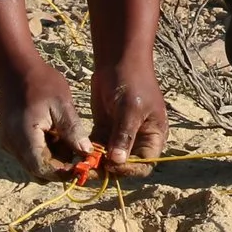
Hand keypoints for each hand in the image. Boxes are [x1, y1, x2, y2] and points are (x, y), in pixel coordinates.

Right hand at [0, 0, 88, 181]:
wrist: (13, 66)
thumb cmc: (40, 81)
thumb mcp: (62, 103)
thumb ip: (72, 130)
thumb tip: (86, 153)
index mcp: (24, 137)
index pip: (44, 170)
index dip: (64, 173)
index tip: (84, 167)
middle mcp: (13, 144)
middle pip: (38, 170)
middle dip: (61, 167)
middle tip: (82, 156)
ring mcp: (9, 142)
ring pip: (34, 163)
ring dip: (54, 159)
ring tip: (72, 141)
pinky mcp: (10, 137)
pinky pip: (29, 153)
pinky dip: (45, 150)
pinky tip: (58, 135)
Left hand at [82, 0, 168, 178]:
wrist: (118, 60)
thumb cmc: (132, 81)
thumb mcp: (130, 109)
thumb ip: (124, 135)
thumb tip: (117, 161)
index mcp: (153, 136)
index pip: (145, 164)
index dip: (130, 170)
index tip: (112, 165)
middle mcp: (139, 139)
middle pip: (126, 165)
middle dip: (109, 169)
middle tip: (90, 171)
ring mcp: (121, 135)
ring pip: (109, 158)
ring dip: (96, 164)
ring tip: (81, 166)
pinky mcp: (105, 129)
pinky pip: (98, 148)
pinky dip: (89, 152)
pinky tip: (77, 155)